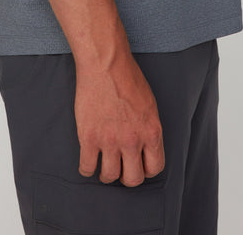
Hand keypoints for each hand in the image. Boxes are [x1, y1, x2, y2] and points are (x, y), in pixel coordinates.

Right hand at [74, 54, 164, 186]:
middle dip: (127, 176)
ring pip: (110, 176)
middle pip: (133, 179)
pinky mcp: (89, 137)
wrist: (105, 63)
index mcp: (152, 131)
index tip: (138, 165)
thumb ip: (148, 129)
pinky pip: (87, 168)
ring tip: (103, 163)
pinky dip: (87, 168)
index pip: (154, 168)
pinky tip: (89, 159)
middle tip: (120, 168)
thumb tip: (145, 148)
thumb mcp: (149, 105)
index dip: (145, 170)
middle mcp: (133, 140)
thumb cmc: (128, 78)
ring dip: (106, 174)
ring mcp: (110, 140)